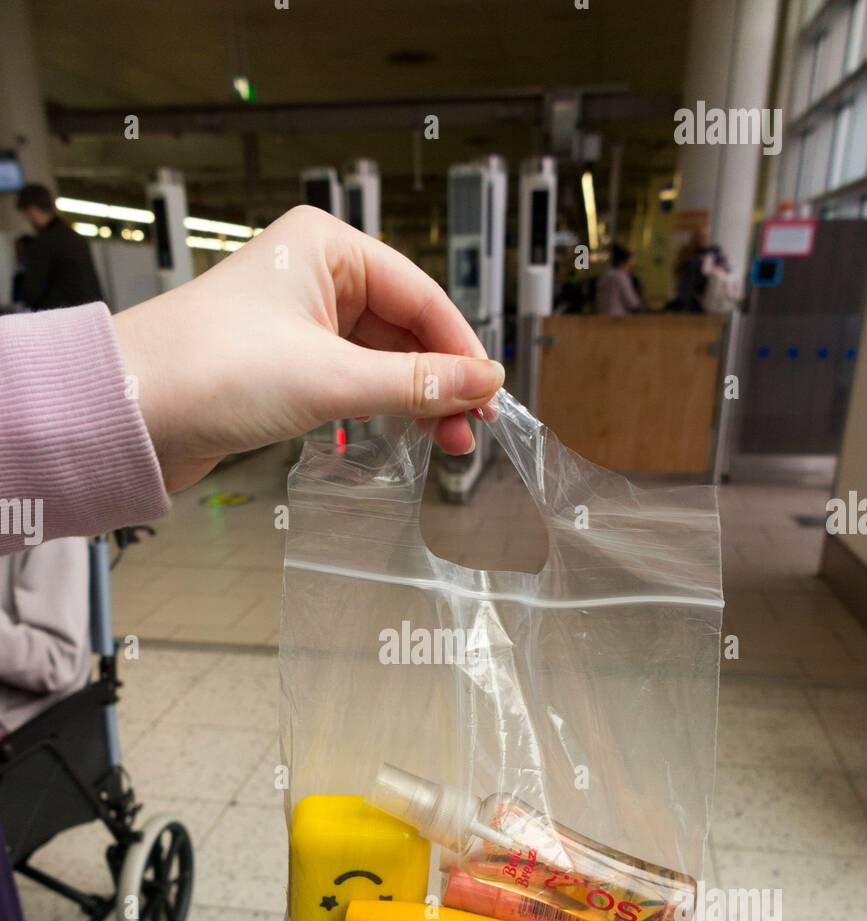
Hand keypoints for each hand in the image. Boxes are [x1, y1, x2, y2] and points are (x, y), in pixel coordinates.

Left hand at [113, 206, 503, 491]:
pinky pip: (352, 380)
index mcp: (326, 248)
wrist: (128, 413)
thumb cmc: (211, 369)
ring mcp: (299, 322)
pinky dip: (379, 406)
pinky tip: (401, 433)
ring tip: (444, 442)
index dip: (461, 349)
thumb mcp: (330, 378)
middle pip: (405, 328)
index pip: (420, 295)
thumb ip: (415, 384)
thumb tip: (485, 382)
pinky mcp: (284, 364)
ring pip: (381, 358)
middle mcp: (315, 276)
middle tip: (468, 430)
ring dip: (413, 399)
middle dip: (440, 380)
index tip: (490, 395)